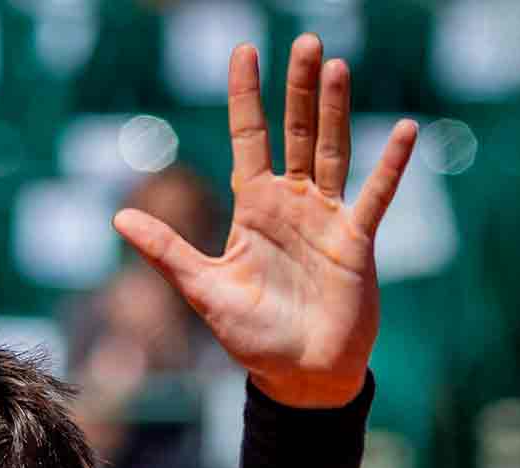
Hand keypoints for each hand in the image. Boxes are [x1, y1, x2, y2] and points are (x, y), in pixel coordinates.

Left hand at [113, 35, 417, 407]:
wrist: (298, 375)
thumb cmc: (251, 335)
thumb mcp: (203, 288)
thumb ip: (166, 250)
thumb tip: (117, 218)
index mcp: (254, 209)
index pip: (249, 139)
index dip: (246, 97)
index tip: (244, 51)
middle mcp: (292, 203)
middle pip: (296, 132)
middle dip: (297, 88)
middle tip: (305, 40)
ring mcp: (327, 218)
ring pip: (332, 150)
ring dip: (334, 110)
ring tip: (335, 65)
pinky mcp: (356, 240)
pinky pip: (374, 195)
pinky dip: (389, 164)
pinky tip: (402, 129)